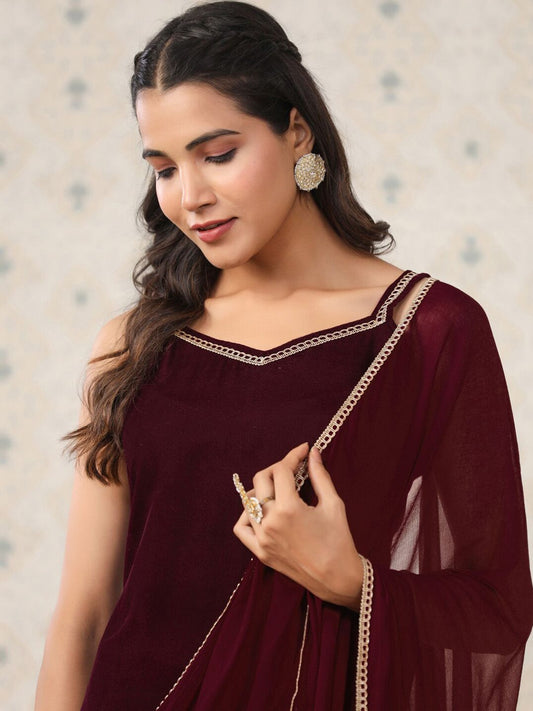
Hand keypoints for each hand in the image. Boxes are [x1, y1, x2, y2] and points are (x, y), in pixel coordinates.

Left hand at [233, 442, 362, 609]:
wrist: (337, 578)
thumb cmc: (339, 540)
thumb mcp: (333, 504)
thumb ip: (320, 475)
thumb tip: (313, 453)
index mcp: (289, 509)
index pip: (282, 470)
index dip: (293, 456)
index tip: (304, 451)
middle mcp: (270, 522)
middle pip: (261, 480)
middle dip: (278, 468)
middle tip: (293, 468)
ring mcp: (262, 539)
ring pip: (249, 501)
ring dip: (262, 488)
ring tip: (279, 487)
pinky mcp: (260, 552)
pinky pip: (241, 528)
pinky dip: (247, 514)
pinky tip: (262, 510)